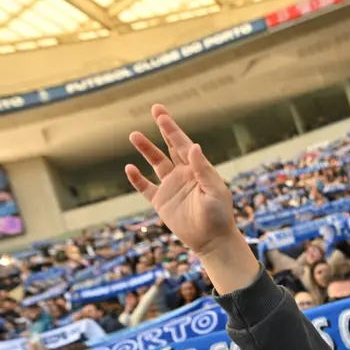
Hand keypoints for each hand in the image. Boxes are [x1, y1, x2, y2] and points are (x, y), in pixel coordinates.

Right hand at [126, 106, 258, 293]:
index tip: (161, 114)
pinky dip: (137, 179)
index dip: (172, 129)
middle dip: (163, 129)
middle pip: (170, 147)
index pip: (182, 144)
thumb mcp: (214, 190)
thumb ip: (203, 169)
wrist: (213, 240)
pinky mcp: (161, 202)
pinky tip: (129, 168)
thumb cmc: (219, 215)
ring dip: (146, 150)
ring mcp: (171, 187)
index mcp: (197, 169)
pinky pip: (146, 188)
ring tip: (134, 135)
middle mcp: (183, 174)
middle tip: (155, 109)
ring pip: (156, 163)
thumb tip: (193, 146)